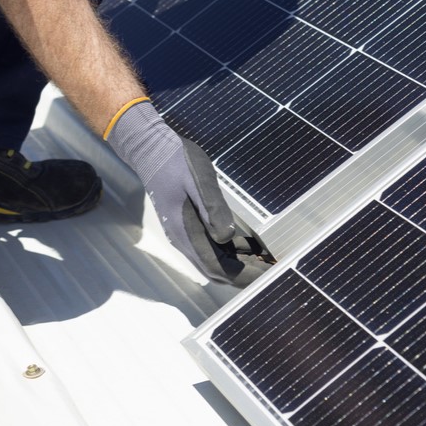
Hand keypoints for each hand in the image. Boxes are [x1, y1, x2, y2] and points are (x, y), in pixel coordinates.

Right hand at [105, 99, 273, 285]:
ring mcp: (185, 234)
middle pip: (217, 272)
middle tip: (275, 269)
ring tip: (268, 259)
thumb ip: (213, 208)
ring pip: (215, 262)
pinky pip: (212, 248)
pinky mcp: (188, 226)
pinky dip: (232, 252)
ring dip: (240, 265)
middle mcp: (184, 240)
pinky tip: (249, 244)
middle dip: (246, 275)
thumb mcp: (197, 179)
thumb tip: (227, 237)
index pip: (218, 268)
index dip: (245, 275)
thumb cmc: (175, 161)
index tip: (271, 273)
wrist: (150, 149)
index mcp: (186, 233)